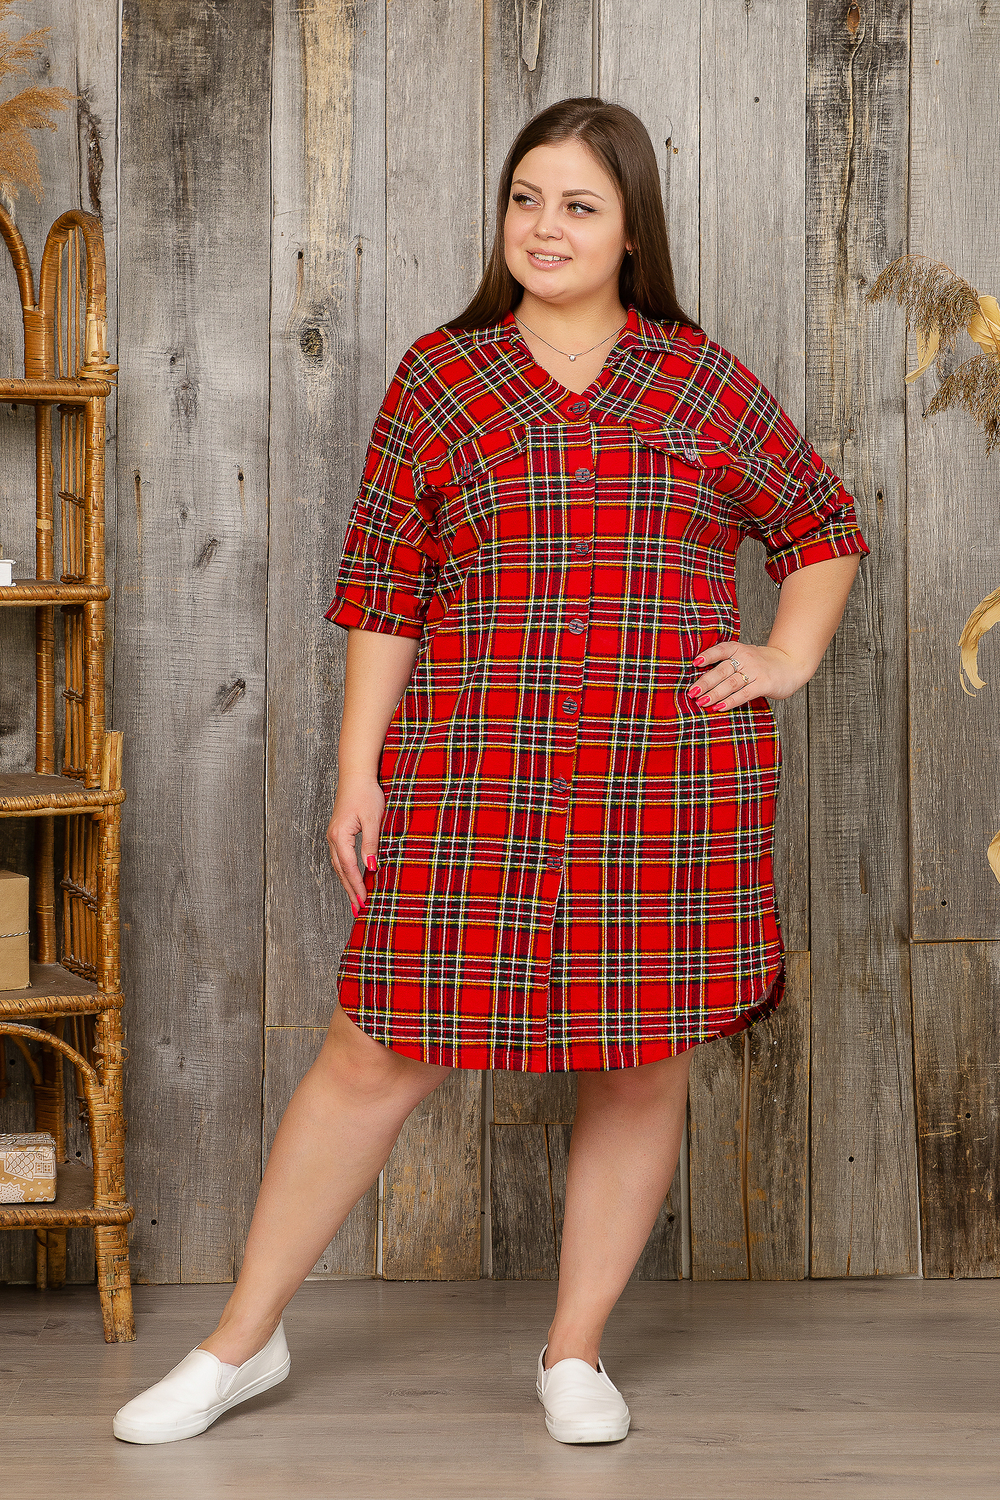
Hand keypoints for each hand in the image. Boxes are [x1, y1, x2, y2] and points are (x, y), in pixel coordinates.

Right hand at [326, 771, 384, 914]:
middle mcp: (333, 839)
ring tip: (356, 900)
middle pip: (341, 872)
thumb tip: (371, 868)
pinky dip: (346, 872)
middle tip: (358, 910)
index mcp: (340, 836)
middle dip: (350, 892)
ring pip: (339, 867)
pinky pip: (341, 858)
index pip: (349, 868)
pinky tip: (353, 879)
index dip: (357, 887)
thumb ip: (371, 845)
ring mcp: (333, 836)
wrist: (356, 776)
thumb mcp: (373, 820)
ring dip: (347, 884)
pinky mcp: (338, 834)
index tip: (364, 902)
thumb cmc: (365, 794)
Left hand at [687, 640, 811, 713]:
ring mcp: (756, 671)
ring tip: (701, 702)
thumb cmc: (764, 663)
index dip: (707, 656)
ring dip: (714, 694)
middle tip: (691, 693)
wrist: (792, 664)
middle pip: (721, 670)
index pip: (721, 650)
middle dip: (705, 682)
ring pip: (730, 683)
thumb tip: (702, 680)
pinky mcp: (764, 684)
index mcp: (739, 649)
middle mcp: (746, 658)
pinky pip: (744, 694)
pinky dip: (730, 701)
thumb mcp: (747, 656)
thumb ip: (729, 663)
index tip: (694, 663)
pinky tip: (719, 707)